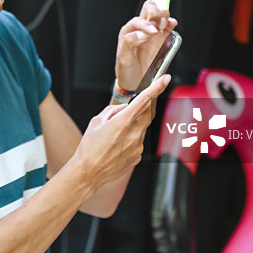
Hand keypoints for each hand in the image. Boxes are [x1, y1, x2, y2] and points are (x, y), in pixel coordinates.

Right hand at [73, 75, 170, 189]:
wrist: (88, 172)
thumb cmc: (89, 147)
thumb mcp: (96, 121)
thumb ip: (113, 110)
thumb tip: (125, 107)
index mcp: (122, 122)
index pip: (144, 100)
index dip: (156, 88)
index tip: (165, 79)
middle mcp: (134, 134)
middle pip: (149, 114)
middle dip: (145, 107)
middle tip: (134, 108)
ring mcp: (137, 147)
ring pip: (142, 129)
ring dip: (133, 126)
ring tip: (114, 136)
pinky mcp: (138, 157)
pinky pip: (138, 142)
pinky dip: (131, 139)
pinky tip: (116, 146)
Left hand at [115, 0, 177, 92]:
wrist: (135, 83)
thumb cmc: (126, 70)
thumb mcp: (123, 58)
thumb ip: (129, 43)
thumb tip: (140, 33)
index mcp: (129, 31)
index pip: (138, 20)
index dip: (145, 25)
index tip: (151, 34)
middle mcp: (141, 29)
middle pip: (149, 8)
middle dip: (154, 11)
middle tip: (156, 24)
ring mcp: (153, 33)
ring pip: (160, 13)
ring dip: (163, 16)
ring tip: (163, 26)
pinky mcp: (162, 39)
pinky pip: (168, 25)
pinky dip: (171, 22)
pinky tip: (172, 24)